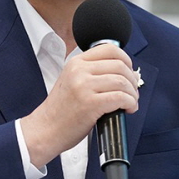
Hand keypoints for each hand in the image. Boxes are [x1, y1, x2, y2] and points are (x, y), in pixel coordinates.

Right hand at [20, 43, 138, 167]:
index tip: (129, 71)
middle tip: (132, 91)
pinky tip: (128, 109)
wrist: (45, 130)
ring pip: (122, 81)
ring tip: (130, 102)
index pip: (109, 49)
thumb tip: (126, 72)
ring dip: (132, 93)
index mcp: (76, 62)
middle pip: (120, 65)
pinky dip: (130, 103)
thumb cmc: (61, 110)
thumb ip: (93, 73)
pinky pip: (120, 97)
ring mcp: (84, 86)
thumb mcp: (72, 81)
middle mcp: (80, 71)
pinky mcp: (90, 103)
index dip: (126, 59)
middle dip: (132, 79)